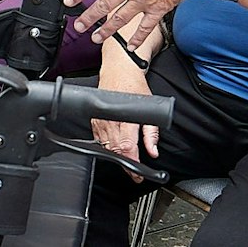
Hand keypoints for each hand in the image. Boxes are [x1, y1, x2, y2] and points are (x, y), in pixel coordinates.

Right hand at [92, 51, 160, 172]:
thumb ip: (152, 133)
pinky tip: (116, 150)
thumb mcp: (150, 108)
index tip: (138, 175)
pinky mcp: (94, 122)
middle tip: (135, 174)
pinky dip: (108, 148)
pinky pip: (100, 141)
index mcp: (125, 119)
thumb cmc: (134, 87)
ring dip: (117, 157)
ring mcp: (100, 122)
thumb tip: (153, 151)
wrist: (118, 71)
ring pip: (107, 148)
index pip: (127, 148)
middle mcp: (110, 122)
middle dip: (126, 165)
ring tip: (127, 163)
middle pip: (116, 151)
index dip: (132, 164)